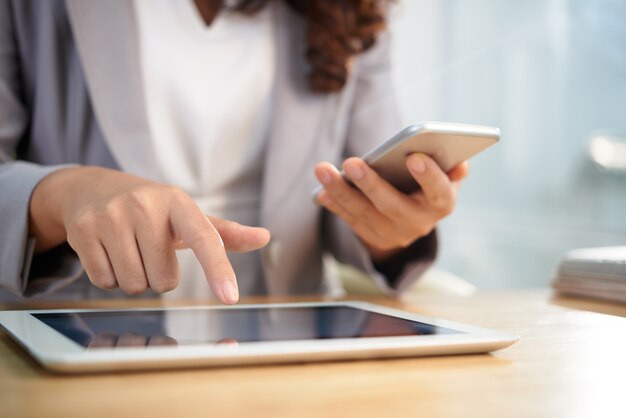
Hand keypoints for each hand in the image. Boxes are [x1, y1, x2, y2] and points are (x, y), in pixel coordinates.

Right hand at [28, 167, 269, 302]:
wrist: (91, 188)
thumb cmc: (150, 209)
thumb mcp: (185, 215)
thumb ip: (223, 232)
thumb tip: (264, 237)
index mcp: (177, 201)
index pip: (205, 238)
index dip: (218, 269)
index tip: (230, 297)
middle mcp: (145, 205)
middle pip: (163, 279)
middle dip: (158, 276)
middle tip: (149, 251)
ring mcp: (111, 216)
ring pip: (134, 284)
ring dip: (134, 279)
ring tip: (128, 250)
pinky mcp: (83, 230)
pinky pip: (104, 282)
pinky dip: (109, 278)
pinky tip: (108, 252)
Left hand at [314, 153, 467, 262]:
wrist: (411, 220)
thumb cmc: (427, 186)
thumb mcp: (443, 178)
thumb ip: (450, 170)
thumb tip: (460, 164)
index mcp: (441, 205)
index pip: (439, 193)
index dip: (429, 177)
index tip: (414, 157)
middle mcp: (417, 223)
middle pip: (393, 206)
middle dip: (371, 185)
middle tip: (351, 162)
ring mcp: (392, 233)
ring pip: (363, 213)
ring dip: (341, 191)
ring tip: (323, 169)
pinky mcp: (370, 235)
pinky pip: (349, 219)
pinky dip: (334, 204)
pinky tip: (320, 192)